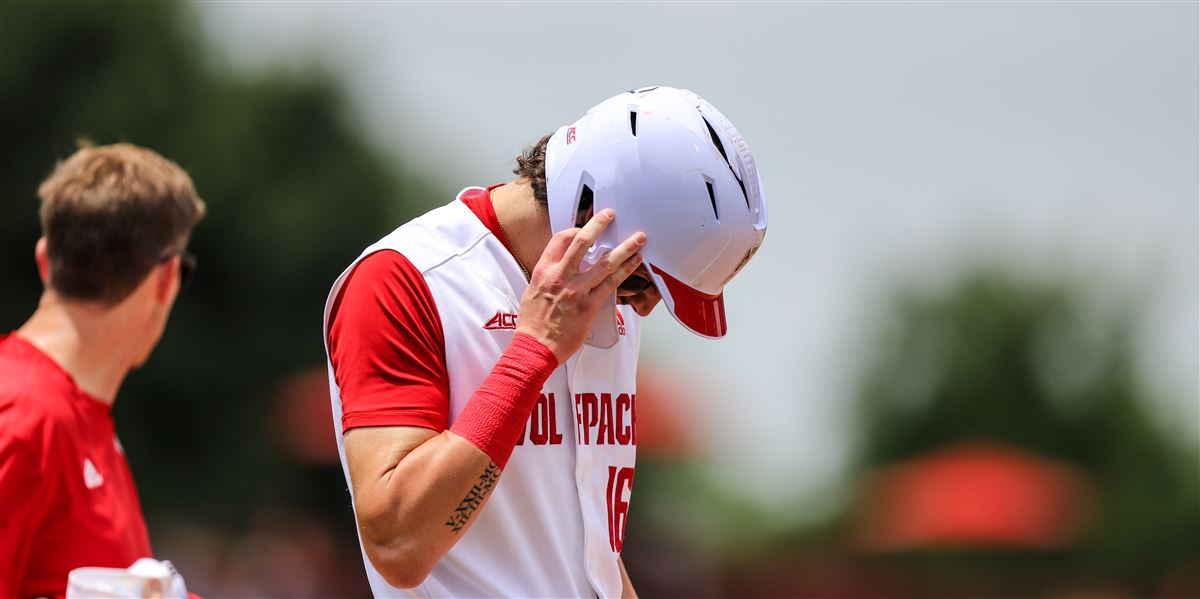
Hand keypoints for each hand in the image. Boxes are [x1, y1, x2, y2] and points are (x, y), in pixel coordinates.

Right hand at [516, 209, 644, 362]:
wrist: (535, 347)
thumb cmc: (533, 323)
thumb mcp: (532, 290)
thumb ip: (548, 276)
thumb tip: (560, 267)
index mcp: (544, 270)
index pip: (561, 239)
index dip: (575, 229)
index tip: (586, 226)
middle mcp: (561, 276)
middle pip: (582, 242)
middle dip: (599, 224)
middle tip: (610, 215)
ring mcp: (577, 290)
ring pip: (605, 262)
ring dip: (625, 248)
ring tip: (638, 238)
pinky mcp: (589, 305)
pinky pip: (611, 283)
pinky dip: (625, 270)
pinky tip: (635, 262)